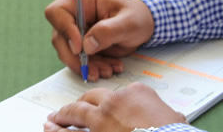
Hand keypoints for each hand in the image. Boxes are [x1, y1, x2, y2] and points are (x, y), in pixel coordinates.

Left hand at [43, 84, 184, 131]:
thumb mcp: (172, 117)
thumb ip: (158, 113)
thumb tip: (157, 120)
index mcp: (135, 93)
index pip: (117, 95)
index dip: (110, 104)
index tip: (106, 109)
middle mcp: (115, 102)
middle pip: (92, 98)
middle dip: (79, 104)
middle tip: (69, 110)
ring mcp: (102, 119)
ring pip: (76, 113)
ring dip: (62, 116)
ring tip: (52, 119)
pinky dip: (58, 131)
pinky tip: (50, 129)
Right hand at [44, 0, 153, 80]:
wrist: (146, 26)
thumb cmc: (138, 16)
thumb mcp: (129, 22)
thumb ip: (108, 31)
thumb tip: (86, 46)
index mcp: (83, 0)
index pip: (57, 12)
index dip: (64, 30)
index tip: (80, 48)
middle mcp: (76, 15)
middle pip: (59, 37)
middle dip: (74, 57)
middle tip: (90, 71)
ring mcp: (78, 31)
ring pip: (69, 52)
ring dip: (86, 66)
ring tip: (107, 71)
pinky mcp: (84, 46)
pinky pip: (81, 60)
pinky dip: (93, 68)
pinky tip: (110, 68)